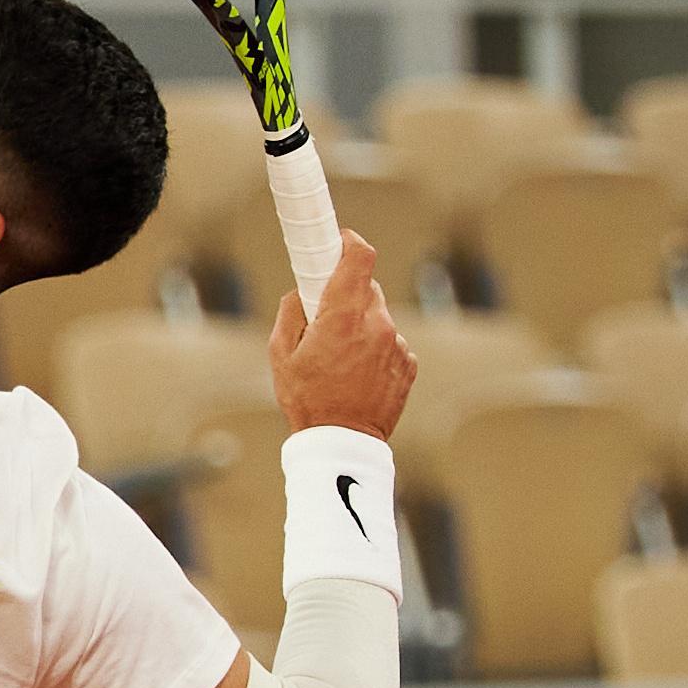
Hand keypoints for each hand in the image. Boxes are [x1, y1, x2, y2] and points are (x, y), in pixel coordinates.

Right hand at [268, 231, 415, 439]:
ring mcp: (396, 345)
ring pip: (378, 318)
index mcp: (343, 316)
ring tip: (341, 361)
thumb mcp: (280, 356)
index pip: (359, 256)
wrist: (343, 445)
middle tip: (326, 318)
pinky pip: (390, 344)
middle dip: (346, 297)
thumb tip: (301, 293)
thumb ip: (290, 313)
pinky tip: (358, 376)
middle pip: (366, 289)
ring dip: (361, 328)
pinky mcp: (407, 364)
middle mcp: (377, 324)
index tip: (338, 242)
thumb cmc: (307, 402)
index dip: (349, 242)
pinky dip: (376, 351)